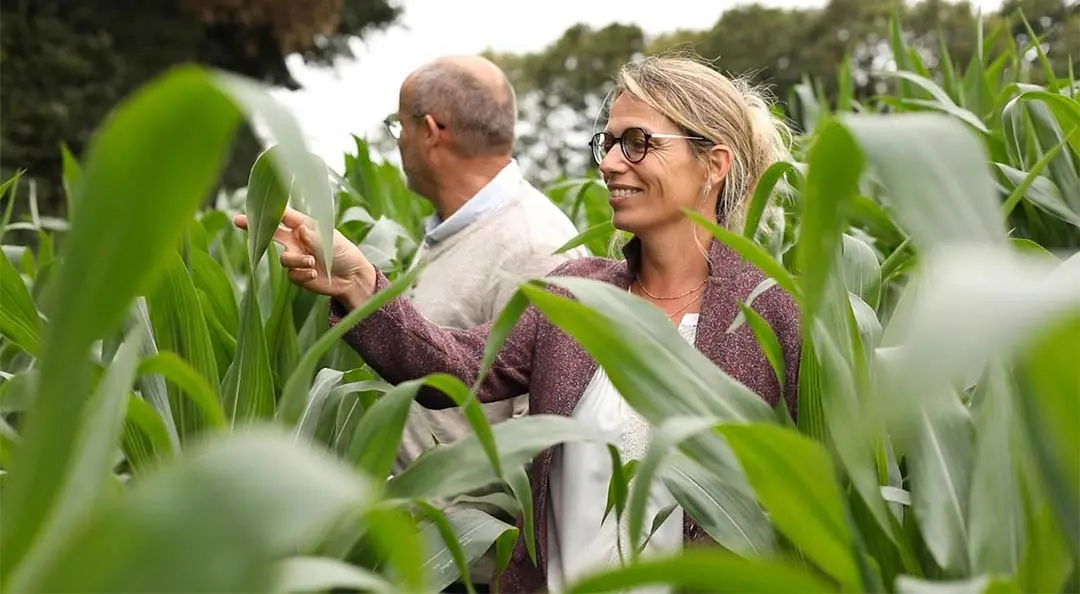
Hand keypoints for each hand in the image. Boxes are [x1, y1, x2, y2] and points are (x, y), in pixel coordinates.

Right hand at [233, 207, 375, 308]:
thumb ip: (315, 237)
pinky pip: (292, 274)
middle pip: (271, 233)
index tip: (256, 206)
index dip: (270, 211)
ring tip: (312, 263)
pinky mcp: (297, 274)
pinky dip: (303, 274)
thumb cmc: (344, 253)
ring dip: (297, 261)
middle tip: (237, 220)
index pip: (285, 216)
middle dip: (254, 227)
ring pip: (284, 258)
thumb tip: (300, 229)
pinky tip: (315, 274)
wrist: (352, 278)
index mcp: (305, 226)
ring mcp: (296, 257)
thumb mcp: (332, 242)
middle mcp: (297, 240)